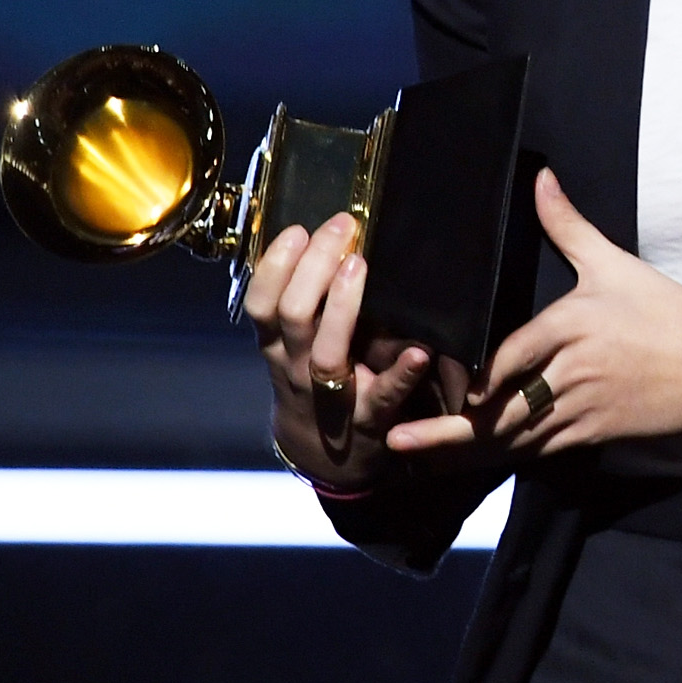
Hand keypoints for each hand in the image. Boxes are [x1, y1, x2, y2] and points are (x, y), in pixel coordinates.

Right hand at [244, 212, 445, 489]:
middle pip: (293, 316)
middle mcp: (296, 368)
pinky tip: (420, 350)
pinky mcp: (369, 418)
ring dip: (341, 308)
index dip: (274, 266)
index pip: (261, 303)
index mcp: (276, 347)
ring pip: (326, 353)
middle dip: (313, 267)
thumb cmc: (313, 379)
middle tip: (342, 227)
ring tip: (359, 265)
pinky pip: (384, 395)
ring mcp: (331, 395)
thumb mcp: (291, 346)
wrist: (326, 455)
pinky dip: (401, 373)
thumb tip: (320, 237)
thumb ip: (299, 302)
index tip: (297, 229)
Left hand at [385, 167, 681, 464]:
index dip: (471, 377)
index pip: (510, 356)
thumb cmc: (668, 314)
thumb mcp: (615, 265)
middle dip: (446, 430)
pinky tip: (470, 463)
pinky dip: (501, 457)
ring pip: (512, 439)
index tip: (429, 379)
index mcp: (572, 327)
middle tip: (395, 437)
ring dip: (463, 452)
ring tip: (415, 458)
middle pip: (499, 410)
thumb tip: (541, 178)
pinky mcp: (592, 434)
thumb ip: (568, 225)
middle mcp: (571, 374)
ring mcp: (581, 410)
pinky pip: (538, 450)